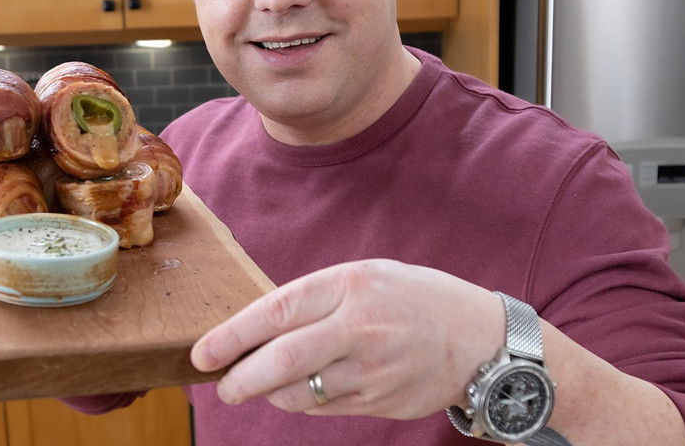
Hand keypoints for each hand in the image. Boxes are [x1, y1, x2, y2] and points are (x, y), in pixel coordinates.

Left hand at [190, 259, 505, 418]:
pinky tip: (302, 389)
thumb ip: (317, 298)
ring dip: (269, 393)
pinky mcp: (380, 402)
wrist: (481, 339)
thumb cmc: (414, 299)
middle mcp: (360, 328)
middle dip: (240, 378)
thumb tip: (257, 326)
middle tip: (221, 385)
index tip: (203, 351)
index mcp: (351, 285)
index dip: (233, 334)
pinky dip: (303, 401)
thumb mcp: (367, 277)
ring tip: (260, 383)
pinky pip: (324, 407)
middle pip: (282, 361)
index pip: (277, 310)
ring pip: (299, 392)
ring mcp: (372, 370)